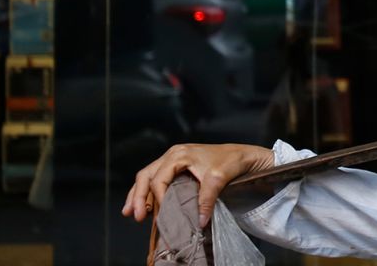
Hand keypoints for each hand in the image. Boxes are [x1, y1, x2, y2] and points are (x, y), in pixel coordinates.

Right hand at [121, 143, 274, 227]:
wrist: (246, 155)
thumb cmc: (233, 161)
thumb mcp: (219, 179)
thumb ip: (206, 198)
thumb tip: (198, 220)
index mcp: (179, 154)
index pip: (158, 178)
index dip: (157, 197)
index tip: (162, 213)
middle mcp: (173, 155)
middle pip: (146, 175)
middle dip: (137, 196)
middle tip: (133, 215)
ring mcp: (175, 161)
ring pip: (148, 177)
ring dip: (139, 194)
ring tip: (130, 212)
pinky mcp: (179, 168)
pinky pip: (158, 179)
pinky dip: (149, 193)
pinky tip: (145, 206)